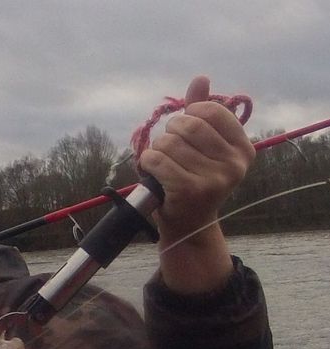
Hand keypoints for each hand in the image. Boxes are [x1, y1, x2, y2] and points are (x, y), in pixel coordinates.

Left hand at [139, 75, 255, 293]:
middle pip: (188, 125)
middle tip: (168, 149)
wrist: (187, 226)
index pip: (212, 111)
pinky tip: (151, 171)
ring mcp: (213, 179)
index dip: (190, 113)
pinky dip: (147, 163)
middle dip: (170, 133)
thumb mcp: (204, 148)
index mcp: (243, 150)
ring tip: (161, 165)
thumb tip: (201, 79)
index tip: (184, 127)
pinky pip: (157, 160)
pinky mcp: (189, 191)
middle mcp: (234, 165)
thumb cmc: (192, 180)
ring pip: (169, 143)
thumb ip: (203, 113)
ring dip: (157, 151)